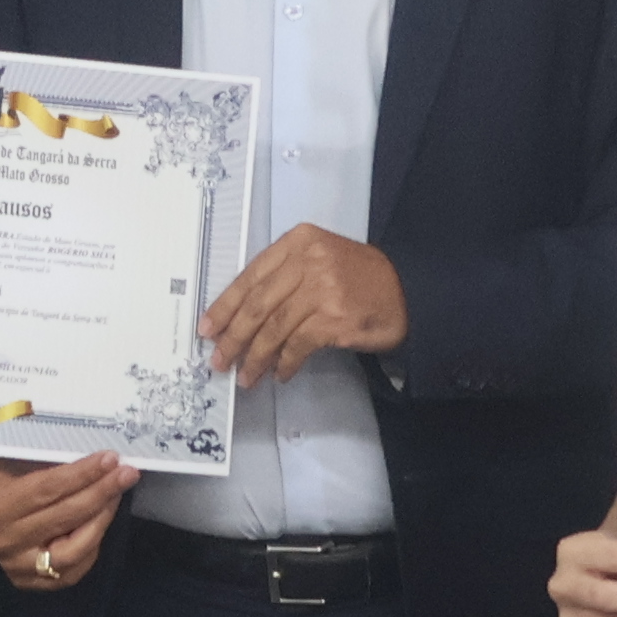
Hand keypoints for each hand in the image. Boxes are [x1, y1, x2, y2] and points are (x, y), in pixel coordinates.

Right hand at [0, 449, 131, 593]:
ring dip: (101, 520)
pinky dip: (91, 546)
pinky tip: (100, 523)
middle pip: (65, 516)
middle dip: (102, 492)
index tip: (111, 459)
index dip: (83, 474)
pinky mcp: (32, 584)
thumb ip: (43, 460)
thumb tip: (90, 454)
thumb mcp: (8, 463)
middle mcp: (7, 540)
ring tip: (116, 496)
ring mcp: (19, 567)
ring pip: (73, 550)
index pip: (48, 488)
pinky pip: (71, 571)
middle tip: (127, 474)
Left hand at [202, 224, 406, 388]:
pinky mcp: (336, 317)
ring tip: (246, 375)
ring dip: (256, 356)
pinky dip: (285, 362)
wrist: (408, 290)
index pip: (250, 276)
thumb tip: (241, 316)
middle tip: (220, 359)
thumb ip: (283, 276)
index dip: (225, 305)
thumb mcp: (320, 259)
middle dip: (234, 336)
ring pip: (274, 327)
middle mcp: (309, 260)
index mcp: (299, 241)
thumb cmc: (360, 278)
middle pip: (257, 303)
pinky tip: (280, 373)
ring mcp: (323, 288)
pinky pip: (298, 344)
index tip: (208, 328)